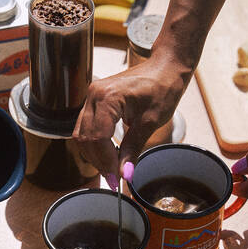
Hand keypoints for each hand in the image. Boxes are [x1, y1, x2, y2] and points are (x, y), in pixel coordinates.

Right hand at [73, 55, 189, 186]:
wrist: (165, 68)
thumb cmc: (162, 88)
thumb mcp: (150, 123)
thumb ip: (134, 149)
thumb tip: (124, 174)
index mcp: (107, 98)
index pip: (98, 138)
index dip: (105, 162)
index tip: (116, 180)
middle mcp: (94, 95)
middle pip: (85, 138)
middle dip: (98, 161)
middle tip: (113, 179)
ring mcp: (92, 96)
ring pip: (82, 134)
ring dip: (94, 154)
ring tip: (111, 169)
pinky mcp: (94, 100)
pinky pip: (86, 126)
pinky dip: (94, 143)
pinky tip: (108, 154)